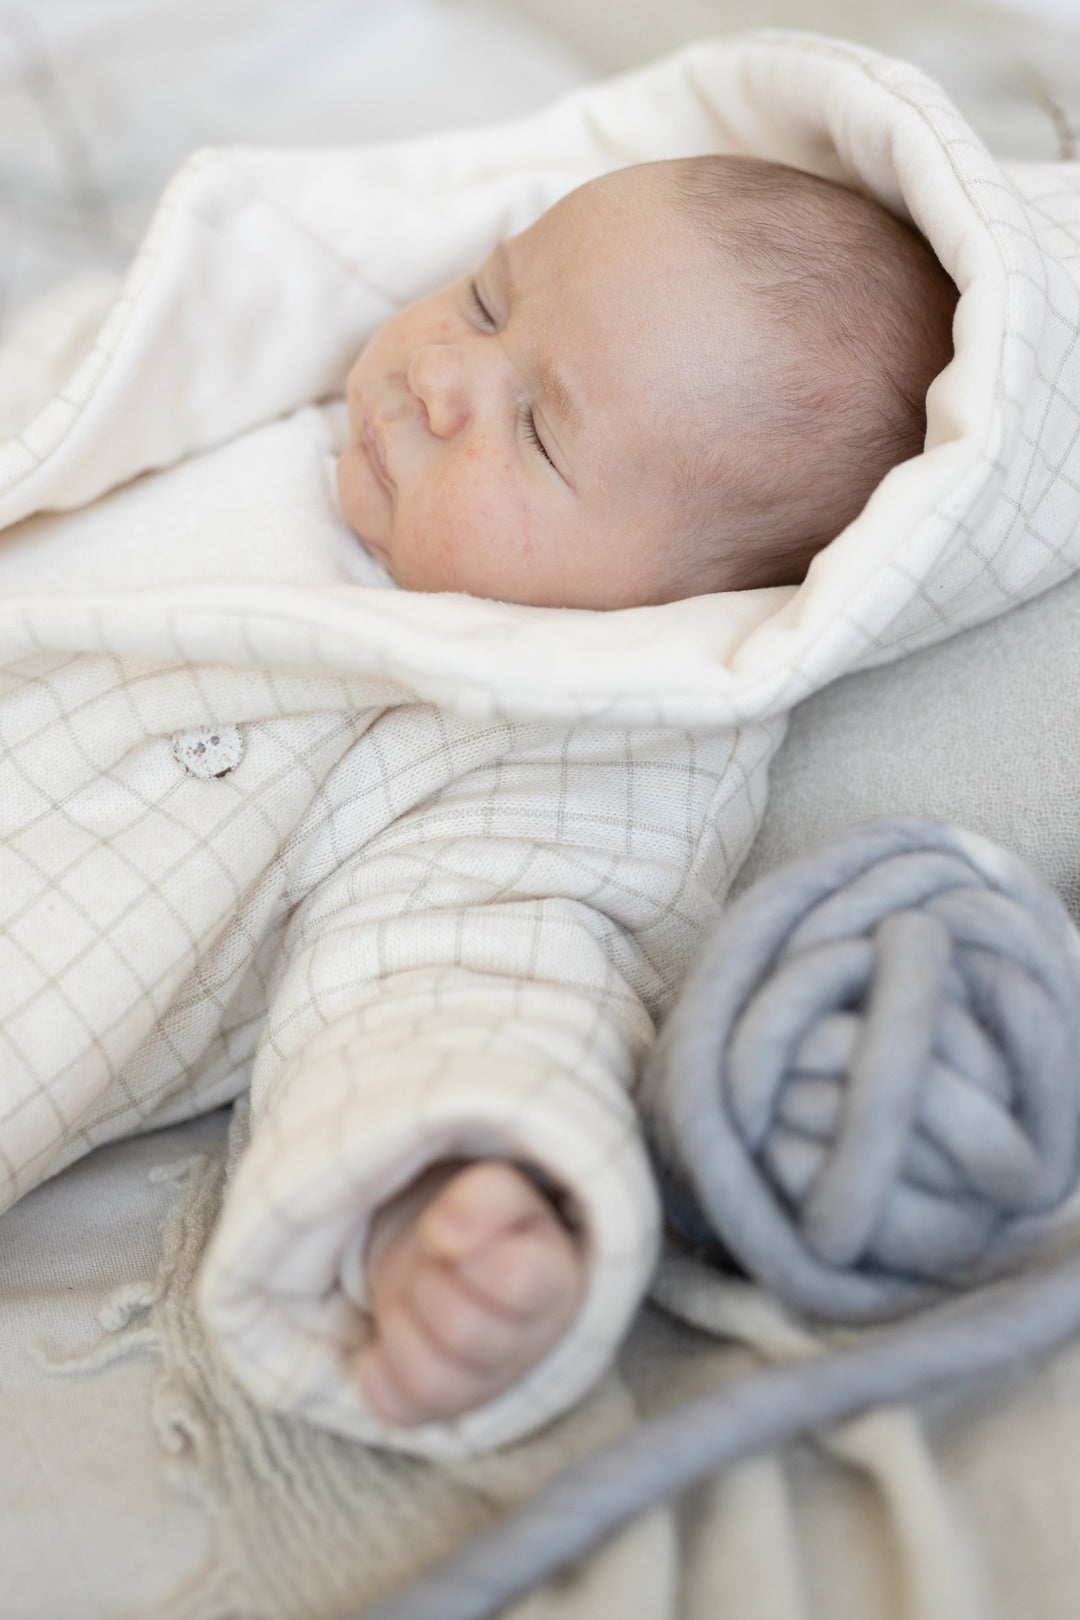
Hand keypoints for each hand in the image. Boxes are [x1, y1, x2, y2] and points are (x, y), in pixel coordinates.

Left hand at [354, 1160, 584, 1426]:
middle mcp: (529, 1344)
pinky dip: (377, 1371)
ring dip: (400, 1320)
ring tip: (409, 1289)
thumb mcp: (494, 1189)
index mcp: (554, 1280)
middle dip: (428, 1280)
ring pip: (432, 1378)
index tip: (445, 1228)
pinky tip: (384, 1338)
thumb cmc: (484, 1225)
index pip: (518, 1280)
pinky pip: (400, 1408)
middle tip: (428, 1256)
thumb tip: (446, 1231)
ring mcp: (488, 1383)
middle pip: (464, 1330)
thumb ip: (482, 1198)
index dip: (468, 1249)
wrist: (464, 1258)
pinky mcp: (443, 1407)